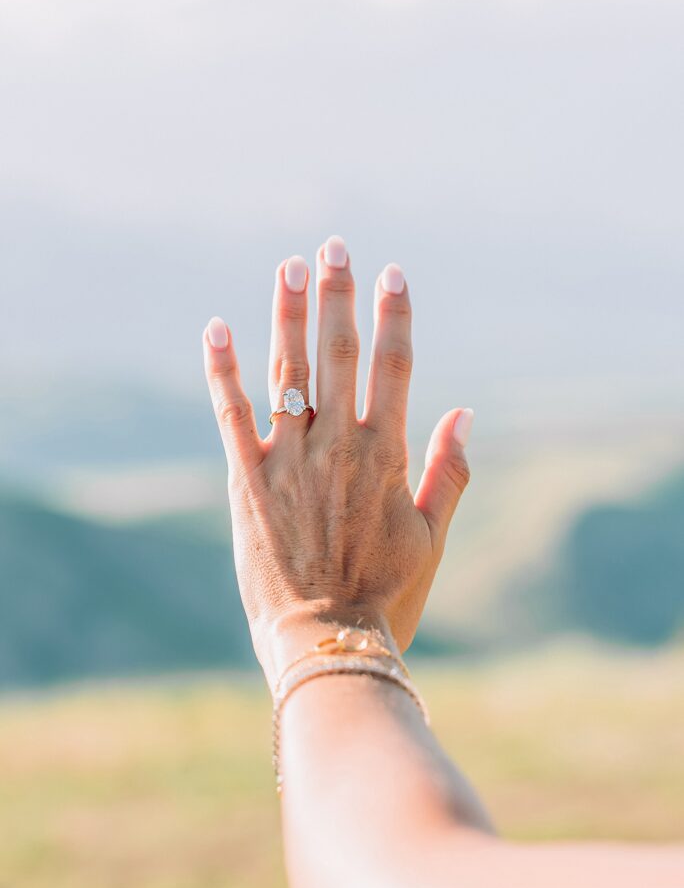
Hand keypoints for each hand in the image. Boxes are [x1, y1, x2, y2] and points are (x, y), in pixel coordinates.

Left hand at [202, 236, 472, 688]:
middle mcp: (337, 446)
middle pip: (338, 353)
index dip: (394, 316)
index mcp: (386, 455)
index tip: (392, 274)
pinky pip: (231, 413)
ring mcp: (289, 460)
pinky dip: (223, 370)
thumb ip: (449, 471)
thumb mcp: (433, 536)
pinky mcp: (247, 480)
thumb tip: (466, 413)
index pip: (394, 367)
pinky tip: (216, 329)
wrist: (325, 640)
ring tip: (289, 265)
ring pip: (286, 370)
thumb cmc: (386, 593)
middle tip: (335, 246)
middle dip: (338, 295)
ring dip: (287, 313)